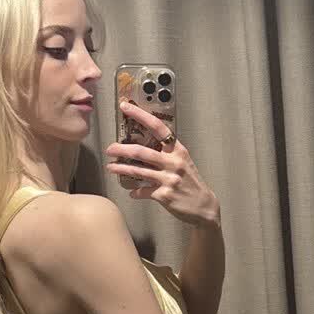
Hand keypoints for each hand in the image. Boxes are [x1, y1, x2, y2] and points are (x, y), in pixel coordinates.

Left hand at [104, 101, 220, 227]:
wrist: (204, 206)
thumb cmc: (191, 182)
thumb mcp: (183, 162)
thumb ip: (166, 154)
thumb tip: (143, 148)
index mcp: (178, 150)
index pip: (158, 127)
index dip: (140, 115)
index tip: (125, 107)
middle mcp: (173, 162)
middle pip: (141, 152)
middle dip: (121, 149)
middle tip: (109, 149)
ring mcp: (168, 179)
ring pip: (138, 171)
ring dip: (121, 169)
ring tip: (111, 167)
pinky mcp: (164, 195)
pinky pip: (143, 191)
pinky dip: (135, 192)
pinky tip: (132, 192)